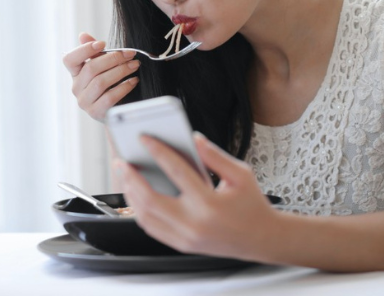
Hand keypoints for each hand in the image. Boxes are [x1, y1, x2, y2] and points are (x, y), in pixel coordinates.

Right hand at [62, 32, 139, 121]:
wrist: (116, 111)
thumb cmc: (109, 85)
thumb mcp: (102, 67)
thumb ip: (95, 52)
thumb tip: (83, 35)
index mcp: (75, 74)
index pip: (69, 59)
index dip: (84, 50)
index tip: (103, 43)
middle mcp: (76, 88)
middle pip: (91, 69)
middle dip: (113, 58)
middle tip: (130, 53)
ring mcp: (84, 102)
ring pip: (100, 82)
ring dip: (121, 71)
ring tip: (134, 65)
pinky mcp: (95, 112)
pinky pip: (109, 97)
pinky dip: (124, 87)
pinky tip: (133, 80)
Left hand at [116, 132, 276, 260]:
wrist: (262, 239)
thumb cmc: (252, 205)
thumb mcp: (241, 174)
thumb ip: (215, 155)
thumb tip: (193, 138)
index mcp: (209, 203)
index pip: (176, 172)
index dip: (158, 151)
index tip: (144, 138)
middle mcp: (194, 223)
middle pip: (150, 199)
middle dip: (131, 177)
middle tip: (121, 161)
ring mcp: (185, 237)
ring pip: (146, 216)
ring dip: (131, 194)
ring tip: (126, 175)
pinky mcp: (181, 244)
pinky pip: (152, 228)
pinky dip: (140, 210)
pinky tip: (137, 194)